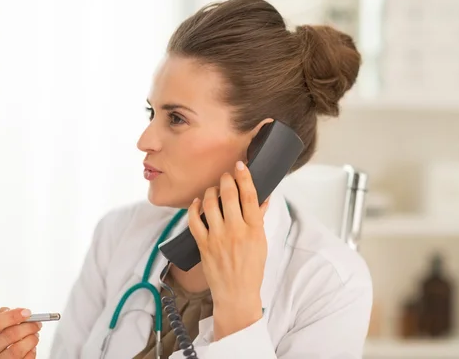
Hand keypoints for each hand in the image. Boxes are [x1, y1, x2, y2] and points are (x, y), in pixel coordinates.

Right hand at [0, 307, 40, 358]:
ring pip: (18, 349)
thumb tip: (11, 310)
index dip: (13, 315)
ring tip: (34, 335)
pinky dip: (31, 351)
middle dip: (28, 326)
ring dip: (31, 339)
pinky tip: (30, 347)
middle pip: (10, 335)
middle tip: (36, 323)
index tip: (26, 312)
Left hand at [188, 160, 269, 339]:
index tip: (240, 165)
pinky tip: (197, 202)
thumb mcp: (261, 243)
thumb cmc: (251, 269)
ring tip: (213, 190)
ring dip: (211, 191)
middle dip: (226, 180)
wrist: (236, 293)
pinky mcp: (203, 245)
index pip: (250, 196)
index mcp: (254, 229)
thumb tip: (263, 198)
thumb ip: (259, 218)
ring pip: (211, 204)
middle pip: (230, 195)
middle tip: (226, 175)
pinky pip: (194, 220)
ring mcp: (218, 237)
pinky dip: (194, 207)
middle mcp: (236, 231)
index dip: (245, 177)